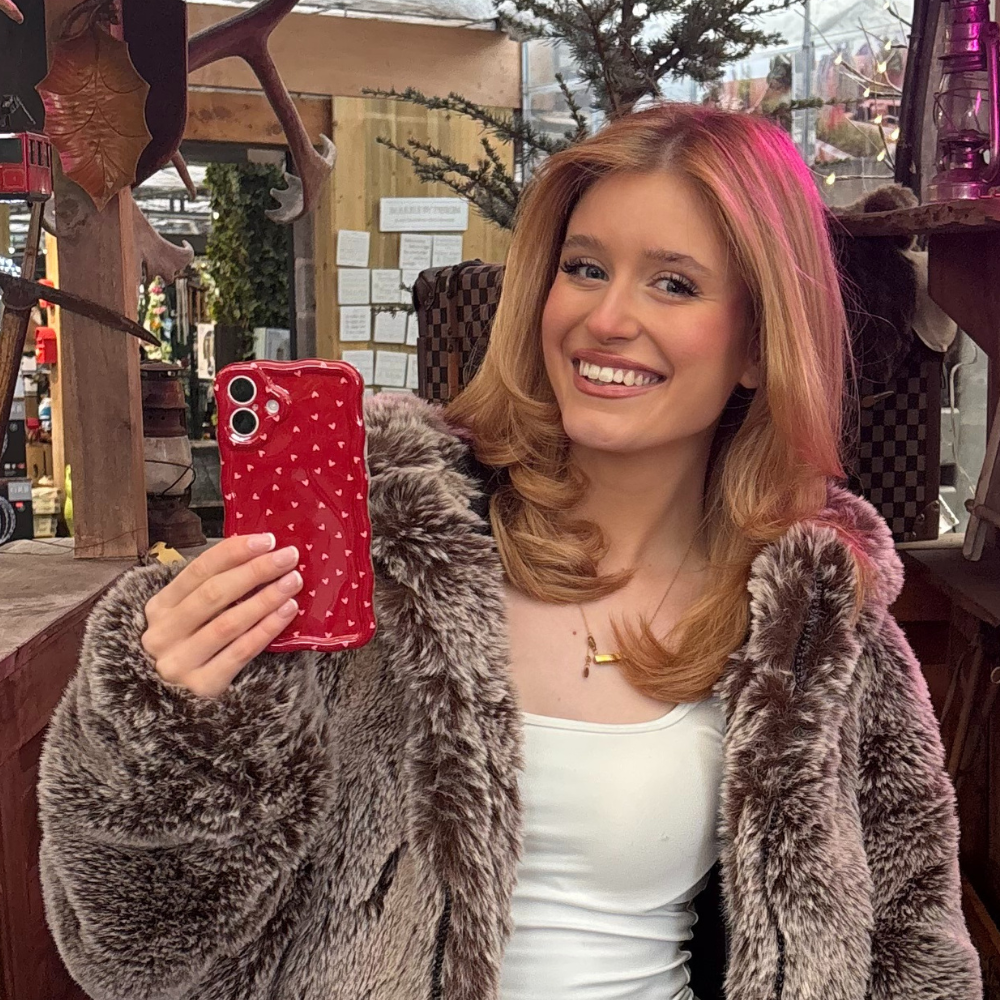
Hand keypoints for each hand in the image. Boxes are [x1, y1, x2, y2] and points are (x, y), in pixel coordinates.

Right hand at [141, 533, 302, 697]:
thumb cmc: (189, 649)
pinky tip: (288, 611)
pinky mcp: (201, 688)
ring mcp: (179, 663)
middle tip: (288, 557)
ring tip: (293, 582)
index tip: (266, 540)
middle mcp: (162, 635)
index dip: (233, 553)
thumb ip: (211, 590)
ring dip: (265, 598)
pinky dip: (267, 629)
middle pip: (213, 594)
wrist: (168, 710)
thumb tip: (260, 554)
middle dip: (255, 571)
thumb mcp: (186, 618)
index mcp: (158, 608)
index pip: (197, 571)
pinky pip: (240, 653)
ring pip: (228, 623)